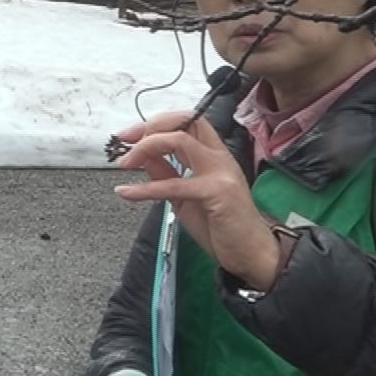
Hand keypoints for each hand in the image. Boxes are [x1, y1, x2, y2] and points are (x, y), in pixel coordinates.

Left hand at [112, 112, 282, 292]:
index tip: (129, 135)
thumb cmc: (222, 226)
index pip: (186, 121)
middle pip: (184, 121)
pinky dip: (145, 187)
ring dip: (145, 147)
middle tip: (124, 140)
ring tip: (125, 163)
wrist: (250, 254)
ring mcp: (220, 172)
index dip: (155, 123)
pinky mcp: (217, 192)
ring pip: (179, 141)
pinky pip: (175, 183)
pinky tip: (128, 192)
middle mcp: (219, 158)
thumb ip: (166, 174)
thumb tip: (142, 157)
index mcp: (213, 156)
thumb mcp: (184, 196)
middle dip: (149, 125)